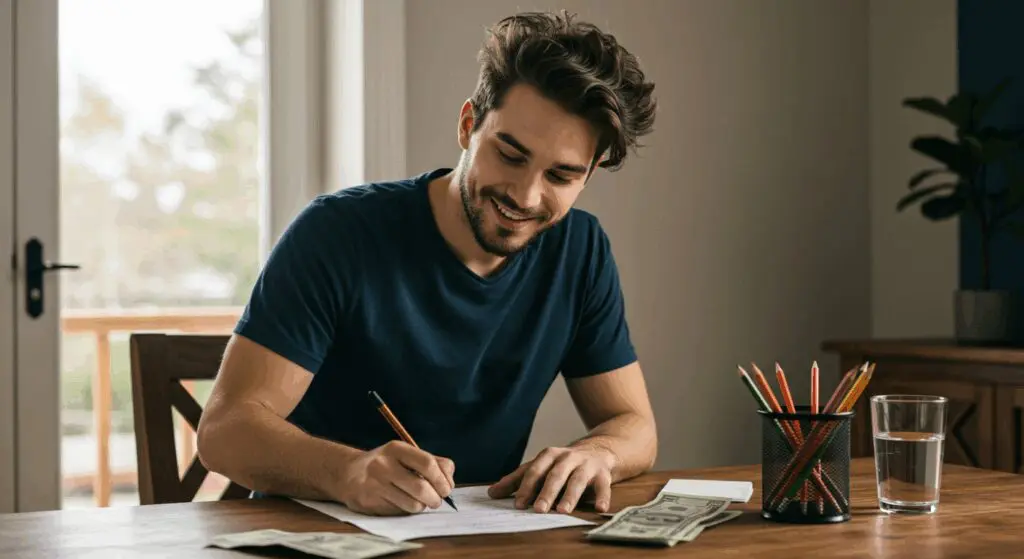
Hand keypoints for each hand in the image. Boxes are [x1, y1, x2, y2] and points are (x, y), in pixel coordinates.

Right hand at [335, 440, 454, 515]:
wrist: (348, 474)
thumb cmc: (386, 464)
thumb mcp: (405, 455)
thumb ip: (432, 462)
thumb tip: (449, 480)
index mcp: (396, 449)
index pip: (428, 464)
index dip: (442, 480)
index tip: (447, 488)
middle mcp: (384, 465)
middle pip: (422, 488)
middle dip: (436, 498)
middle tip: (437, 500)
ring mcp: (375, 485)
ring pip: (413, 504)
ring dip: (422, 507)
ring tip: (420, 502)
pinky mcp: (369, 503)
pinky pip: (399, 512)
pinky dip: (406, 511)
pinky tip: (401, 503)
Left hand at [487, 445, 615, 513]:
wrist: (598, 450)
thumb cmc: (563, 464)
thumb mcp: (540, 467)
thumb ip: (517, 480)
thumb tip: (492, 493)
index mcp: (549, 455)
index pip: (535, 471)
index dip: (526, 487)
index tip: (518, 504)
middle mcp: (567, 457)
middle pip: (556, 475)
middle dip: (547, 492)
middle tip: (538, 510)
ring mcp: (586, 465)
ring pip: (578, 480)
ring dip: (571, 495)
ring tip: (563, 511)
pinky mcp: (603, 474)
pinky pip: (603, 485)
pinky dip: (602, 497)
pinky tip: (600, 508)